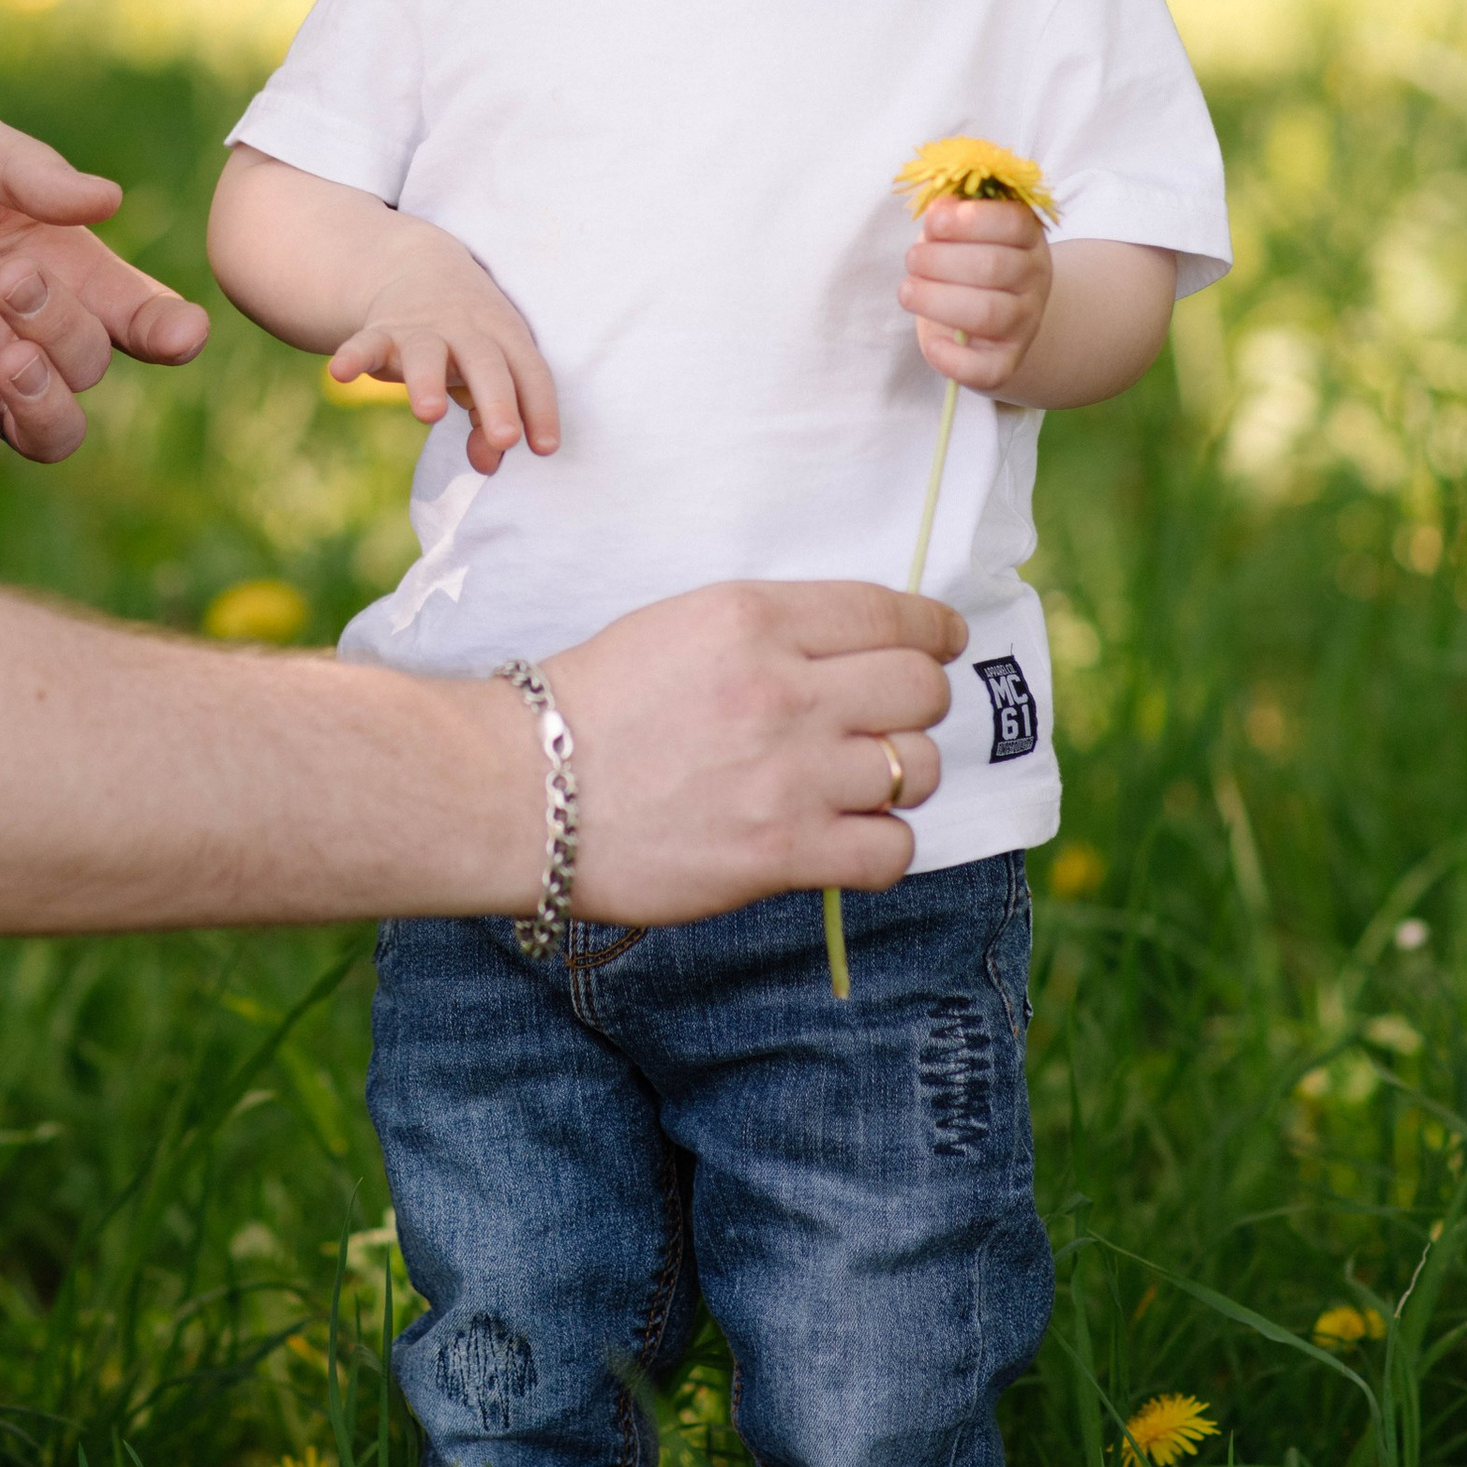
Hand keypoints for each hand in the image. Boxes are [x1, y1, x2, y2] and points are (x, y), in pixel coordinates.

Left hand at [0, 101, 208, 466]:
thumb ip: (27, 172)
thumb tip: (109, 200)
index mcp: (55, 259)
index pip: (135, 312)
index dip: (169, 332)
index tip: (178, 335)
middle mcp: (22, 325)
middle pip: (91, 367)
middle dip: (66, 333)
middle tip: (8, 283)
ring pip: (50, 433)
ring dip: (44, 408)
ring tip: (5, 360)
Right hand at [329, 230, 559, 476]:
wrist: (419, 263)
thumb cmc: (468, 337)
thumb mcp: (487, 373)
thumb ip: (489, 420)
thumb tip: (488, 464)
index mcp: (504, 337)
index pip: (530, 371)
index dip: (540, 408)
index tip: (545, 448)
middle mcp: (467, 330)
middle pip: (486, 363)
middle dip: (498, 400)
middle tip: (506, 439)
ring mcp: (422, 329)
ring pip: (427, 353)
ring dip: (428, 382)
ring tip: (429, 414)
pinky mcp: (380, 331)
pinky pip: (366, 343)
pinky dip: (352, 357)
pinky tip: (338, 373)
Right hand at [541, 580, 960, 921]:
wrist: (523, 789)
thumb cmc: (592, 702)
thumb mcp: (682, 624)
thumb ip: (771, 629)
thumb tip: (854, 647)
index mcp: (754, 617)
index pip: (890, 614)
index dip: (934, 631)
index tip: (943, 642)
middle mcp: (784, 689)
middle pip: (920, 689)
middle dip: (918, 702)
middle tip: (891, 718)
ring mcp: (789, 774)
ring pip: (915, 768)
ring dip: (899, 775)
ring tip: (862, 781)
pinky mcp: (781, 852)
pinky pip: (891, 851)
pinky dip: (882, 845)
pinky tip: (850, 837)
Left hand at [899, 196, 1051, 394]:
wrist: (995, 317)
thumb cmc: (967, 260)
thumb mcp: (963, 230)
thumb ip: (952, 215)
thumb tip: (939, 212)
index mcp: (1026, 237)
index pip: (1013, 222)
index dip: (970, 219)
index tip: (933, 222)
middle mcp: (1034, 278)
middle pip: (993, 267)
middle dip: (940, 260)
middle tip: (911, 260)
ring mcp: (1025, 322)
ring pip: (988, 313)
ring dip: (937, 300)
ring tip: (907, 291)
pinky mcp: (1006, 362)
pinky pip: (986, 369)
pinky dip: (953, 359)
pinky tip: (932, 343)